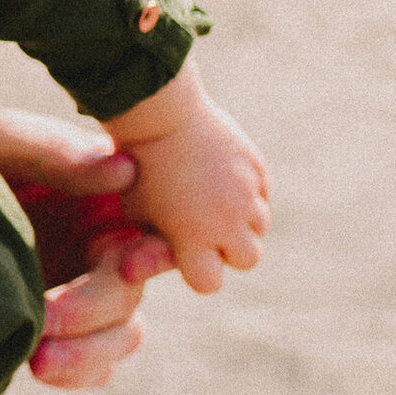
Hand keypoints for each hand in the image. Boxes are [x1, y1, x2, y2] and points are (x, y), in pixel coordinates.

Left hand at [0, 106, 174, 387]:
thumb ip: (53, 150)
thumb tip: (123, 170)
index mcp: (103, 198)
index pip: (150, 232)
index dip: (153, 255)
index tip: (124, 267)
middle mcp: (100, 246)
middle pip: (128, 293)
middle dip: (93, 313)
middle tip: (46, 320)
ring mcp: (80, 290)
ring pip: (119, 335)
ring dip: (88, 354)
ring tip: (38, 362)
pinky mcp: (56, 326)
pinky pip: (89, 363)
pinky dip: (75, 372)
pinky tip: (35, 366)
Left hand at [101, 64, 269, 293]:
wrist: (156, 111)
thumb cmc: (134, 166)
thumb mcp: (133, 211)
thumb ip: (153, 243)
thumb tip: (152, 269)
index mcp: (193, 238)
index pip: (210, 283)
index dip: (198, 271)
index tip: (187, 252)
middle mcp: (227, 220)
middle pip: (249, 258)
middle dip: (231, 249)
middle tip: (208, 228)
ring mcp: (245, 192)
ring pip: (260, 225)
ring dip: (243, 220)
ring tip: (214, 201)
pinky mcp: (256, 166)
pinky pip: (262, 192)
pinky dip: (249, 191)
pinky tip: (222, 176)